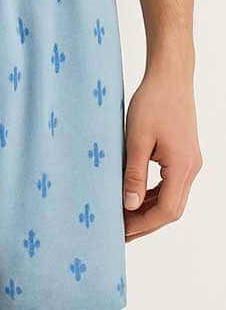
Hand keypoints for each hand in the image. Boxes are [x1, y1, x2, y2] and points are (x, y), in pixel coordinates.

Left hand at [123, 66, 201, 240]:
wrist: (170, 77)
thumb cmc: (152, 102)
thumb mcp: (137, 139)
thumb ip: (133, 173)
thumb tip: (128, 205)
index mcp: (182, 166)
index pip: (166, 210)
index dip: (143, 224)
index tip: (121, 231)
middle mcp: (191, 168)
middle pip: (172, 209)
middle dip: (146, 223)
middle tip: (119, 232)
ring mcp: (190, 162)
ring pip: (172, 198)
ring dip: (148, 210)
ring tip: (123, 218)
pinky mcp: (184, 156)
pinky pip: (170, 184)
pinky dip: (153, 195)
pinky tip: (134, 197)